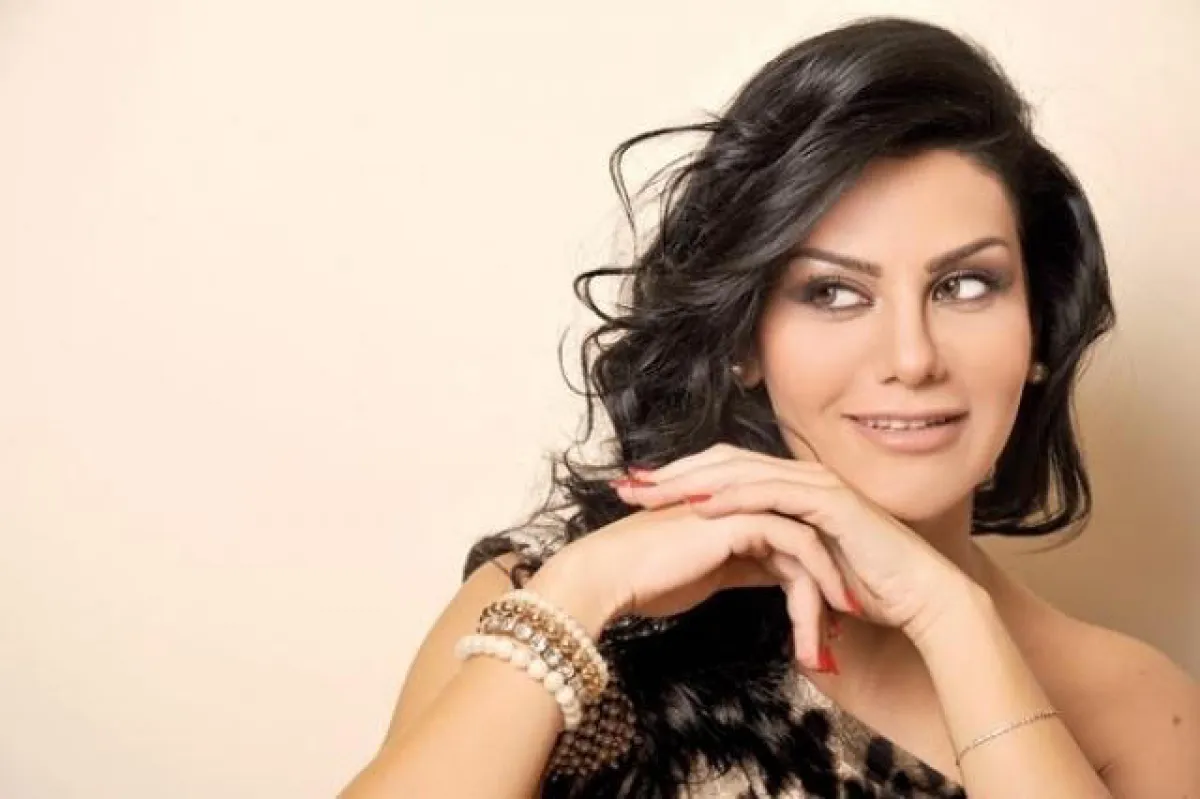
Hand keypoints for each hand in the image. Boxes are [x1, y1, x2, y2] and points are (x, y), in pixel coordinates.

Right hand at [540, 497, 857, 671]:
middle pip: (805, 538)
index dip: (811, 575)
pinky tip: (819, 622)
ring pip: (808, 544)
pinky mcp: (742, 519)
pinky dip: (816, 586)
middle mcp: (742, 501)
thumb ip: (739, 565)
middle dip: (829, 584)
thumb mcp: (704, 573)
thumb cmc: (642, 579)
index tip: (825, 617)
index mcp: (732, 509)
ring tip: (831, 639)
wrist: (608, 575)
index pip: (789, 536)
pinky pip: (799, 549)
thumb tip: (772, 578)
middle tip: (843, 626)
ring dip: (826, 593)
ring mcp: (743, 504)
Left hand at [611, 444, 973, 646]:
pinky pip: (773, 493)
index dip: (677, 478)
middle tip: (627, 486)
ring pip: (741, 472)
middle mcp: (800, 475)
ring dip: (691, 481)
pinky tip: (700, 505)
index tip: (635, 493)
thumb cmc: (864, 584)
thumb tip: (732, 560)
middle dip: (671, 474)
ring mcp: (816, 484)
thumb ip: (769, 552)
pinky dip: (735, 496)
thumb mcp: (801, 564)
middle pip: (722, 462)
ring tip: (650, 494)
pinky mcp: (831, 502)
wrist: (918, 597)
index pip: (723, 472)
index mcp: (789, 485)